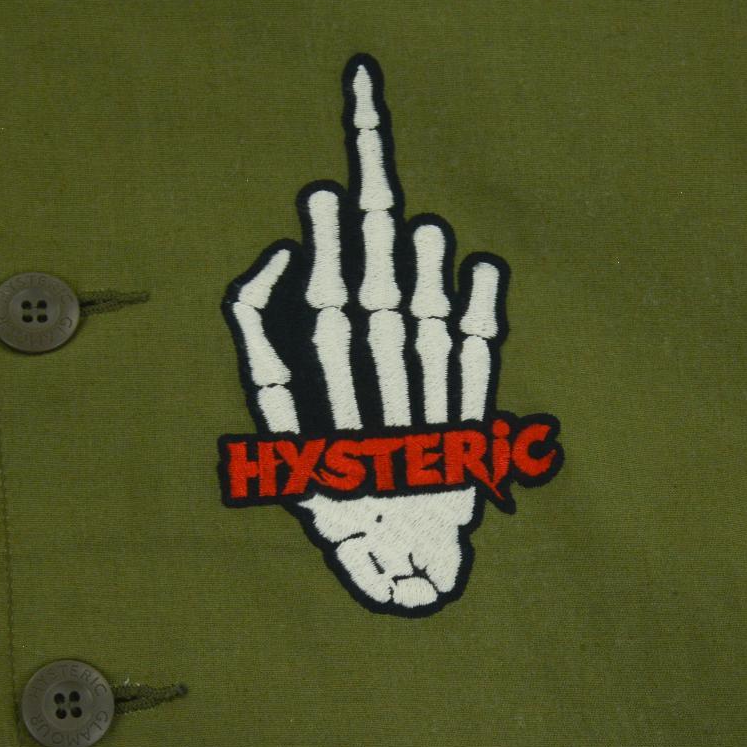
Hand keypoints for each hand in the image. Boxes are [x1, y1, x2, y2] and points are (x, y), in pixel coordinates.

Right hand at [223, 55, 506, 614]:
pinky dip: (483, 314)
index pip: (321, 307)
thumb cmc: (329, 481)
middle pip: (377, 305)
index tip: (318, 194)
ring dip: (427, 271)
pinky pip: (481, 362)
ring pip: (429, 326)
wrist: (397, 559)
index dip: (323, 249)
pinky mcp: (473, 424)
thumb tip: (278, 259)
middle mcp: (379, 403)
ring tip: (423, 227)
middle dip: (371, 242)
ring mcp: (432, 413)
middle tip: (371, 187)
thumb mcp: (275, 422)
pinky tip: (481, 266)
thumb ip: (263, 338)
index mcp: (325, 401)